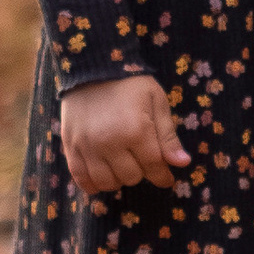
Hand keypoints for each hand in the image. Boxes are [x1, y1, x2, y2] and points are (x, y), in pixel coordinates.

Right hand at [59, 73, 188, 202]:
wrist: (92, 68)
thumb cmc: (130, 84)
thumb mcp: (156, 102)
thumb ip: (168, 136)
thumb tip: (182, 163)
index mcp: (136, 131)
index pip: (153, 166)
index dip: (163, 175)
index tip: (167, 178)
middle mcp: (110, 143)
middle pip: (131, 177)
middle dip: (141, 172)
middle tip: (141, 160)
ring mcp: (87, 147)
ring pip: (107, 183)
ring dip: (119, 180)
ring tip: (123, 167)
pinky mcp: (70, 147)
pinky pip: (81, 179)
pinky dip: (93, 185)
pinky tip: (102, 177)